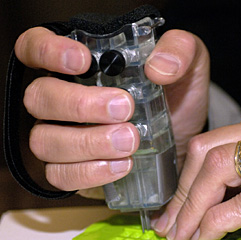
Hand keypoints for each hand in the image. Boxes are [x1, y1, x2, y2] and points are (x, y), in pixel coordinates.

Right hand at [14, 27, 208, 196]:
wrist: (184, 138)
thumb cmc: (178, 98)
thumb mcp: (189, 65)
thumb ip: (180, 50)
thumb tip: (158, 67)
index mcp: (82, 66)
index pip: (36, 48)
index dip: (47, 51)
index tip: (83, 62)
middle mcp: (65, 99)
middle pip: (39, 97)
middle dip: (80, 104)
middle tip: (124, 110)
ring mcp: (64, 136)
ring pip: (44, 140)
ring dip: (87, 143)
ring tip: (130, 142)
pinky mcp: (74, 168)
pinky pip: (60, 175)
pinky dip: (89, 173)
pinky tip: (121, 165)